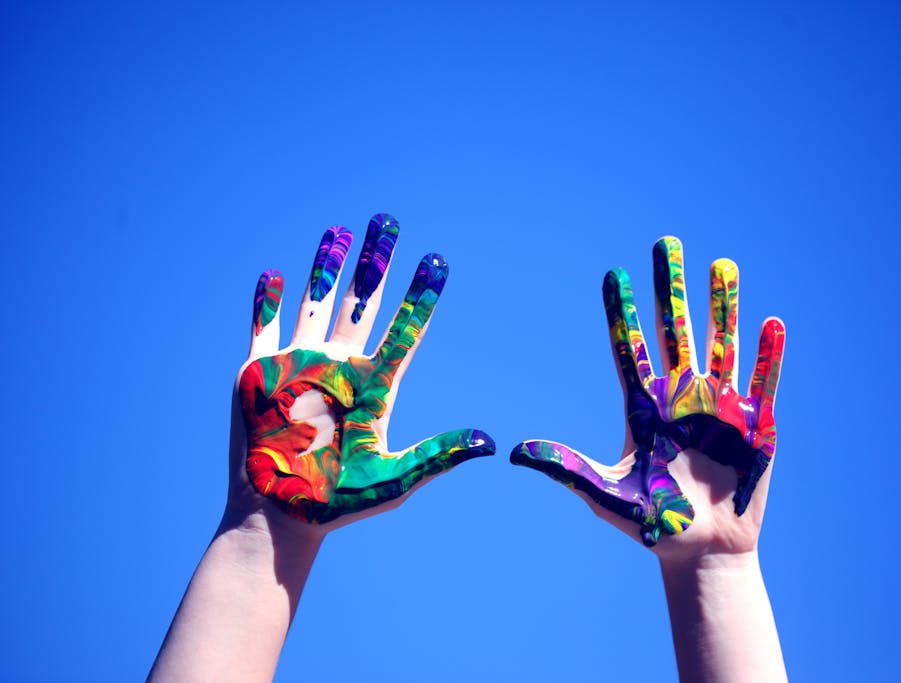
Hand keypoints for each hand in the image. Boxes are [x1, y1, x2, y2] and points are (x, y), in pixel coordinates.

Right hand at [233, 214, 494, 525]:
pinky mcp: (257, 373)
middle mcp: (338, 367)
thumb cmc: (339, 505)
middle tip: (387, 220)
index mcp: (373, 386)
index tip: (437, 261)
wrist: (279, 518)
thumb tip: (490, 443)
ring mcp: (298, 365)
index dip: (420, 296)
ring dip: (327, 266)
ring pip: (317, 302)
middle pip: (362, 301)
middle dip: (375, 261)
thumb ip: (438, 456)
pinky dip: (266, 300)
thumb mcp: (396, 480)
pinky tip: (274, 274)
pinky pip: (262, 326)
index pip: (403, 329)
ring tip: (340, 230)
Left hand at [511, 236, 784, 556]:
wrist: (702, 553)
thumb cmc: (653, 526)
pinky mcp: (755, 425)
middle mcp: (681, 398)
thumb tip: (515, 451)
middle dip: (671, 288)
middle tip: (667, 244)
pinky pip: (762, 382)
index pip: (629, 349)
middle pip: (675, 332)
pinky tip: (769, 322)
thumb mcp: (605, 495)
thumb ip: (567, 467)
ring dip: (723, 306)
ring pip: (720, 344)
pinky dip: (767, 355)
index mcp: (643, 408)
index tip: (613, 275)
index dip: (621, 313)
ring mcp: (719, 407)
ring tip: (721, 265)